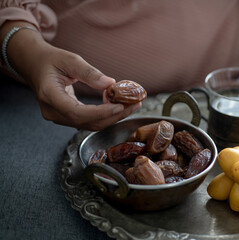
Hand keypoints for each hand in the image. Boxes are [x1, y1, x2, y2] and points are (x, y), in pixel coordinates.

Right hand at [4, 22, 140, 130]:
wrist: (34, 64)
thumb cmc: (50, 59)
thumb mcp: (70, 59)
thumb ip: (89, 73)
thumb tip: (110, 83)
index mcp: (49, 95)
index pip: (77, 112)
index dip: (100, 113)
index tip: (120, 106)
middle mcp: (52, 111)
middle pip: (86, 122)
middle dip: (113, 116)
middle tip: (134, 105)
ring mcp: (58, 117)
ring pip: (89, 124)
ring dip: (112, 117)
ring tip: (131, 105)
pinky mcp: (65, 117)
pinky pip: (87, 121)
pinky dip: (104, 115)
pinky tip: (117, 105)